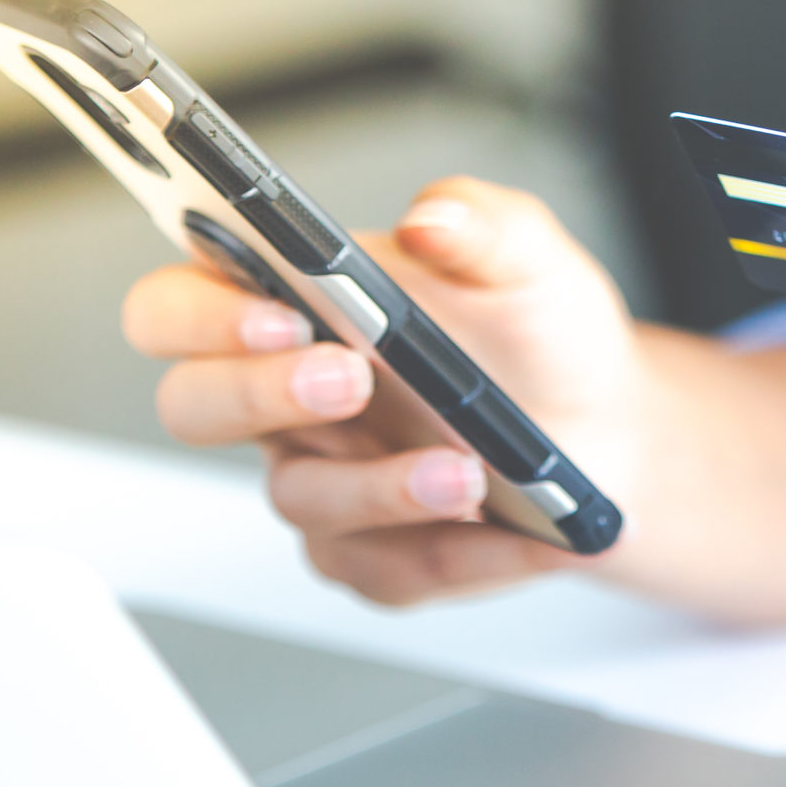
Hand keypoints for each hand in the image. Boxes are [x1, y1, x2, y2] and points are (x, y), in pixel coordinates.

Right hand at [122, 178, 649, 604]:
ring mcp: (323, 477)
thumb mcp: (529, 260)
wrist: (608, 427)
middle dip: (259, 395)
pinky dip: (462, 554)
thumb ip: (483, 223)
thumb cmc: (535, 335)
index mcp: (291, 305)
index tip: (278, 311)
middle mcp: (286, 396)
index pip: (177, 305)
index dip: (201, 314)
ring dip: (382, 488)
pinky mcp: (372, 552)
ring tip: (466, 472)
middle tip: (350, 378)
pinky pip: (388, 569)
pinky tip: (518, 531)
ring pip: (299, 498)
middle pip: (193, 407)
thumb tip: (435, 217)